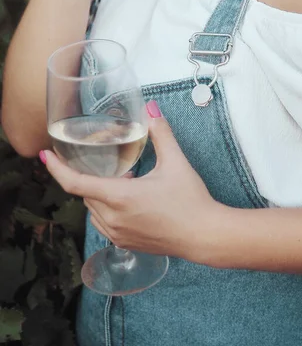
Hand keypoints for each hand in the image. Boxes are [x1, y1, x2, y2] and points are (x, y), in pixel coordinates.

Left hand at [41, 106, 220, 261]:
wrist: (204, 235)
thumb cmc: (190, 200)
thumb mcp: (176, 163)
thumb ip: (161, 134)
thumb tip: (152, 109)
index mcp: (120, 197)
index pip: (75, 183)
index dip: (57, 169)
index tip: (45, 156)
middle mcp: (113, 219)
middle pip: (86, 194)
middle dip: (92, 178)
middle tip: (111, 164)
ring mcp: (118, 234)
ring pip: (94, 211)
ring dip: (100, 195)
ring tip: (126, 182)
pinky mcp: (126, 244)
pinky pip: (104, 224)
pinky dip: (108, 210)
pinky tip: (130, 201)